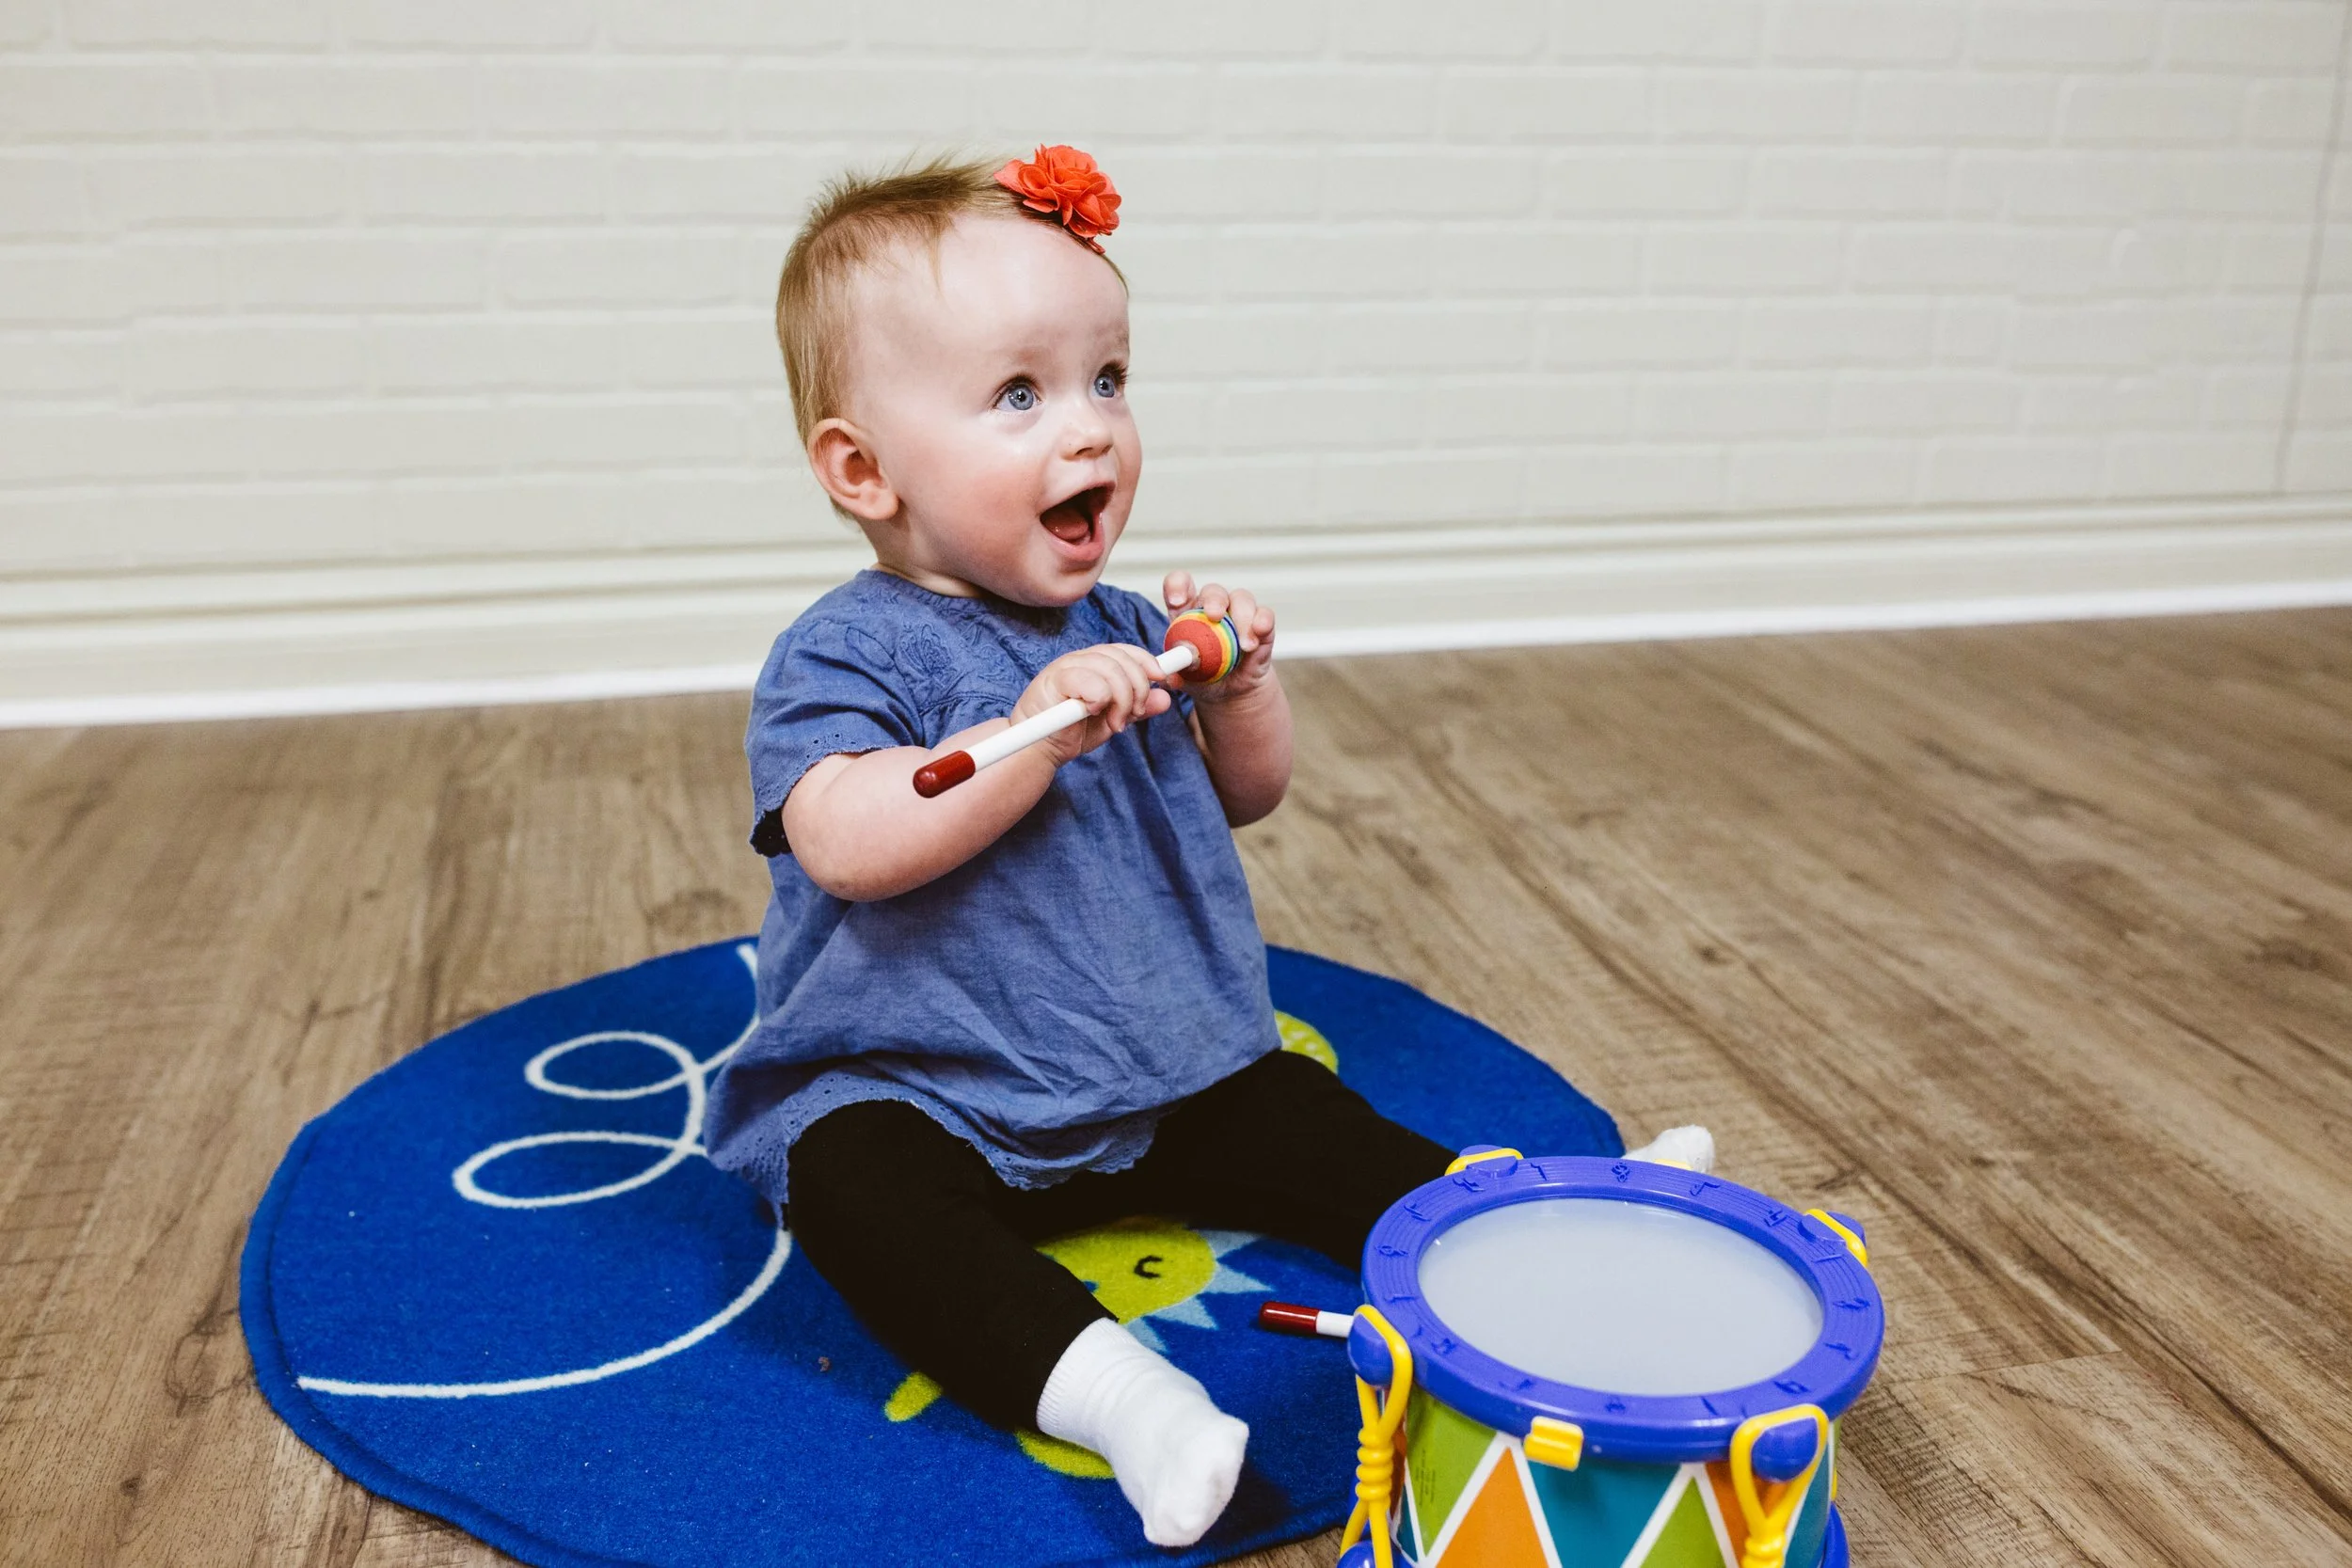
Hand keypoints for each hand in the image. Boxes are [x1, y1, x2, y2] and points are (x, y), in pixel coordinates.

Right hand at [1013, 642, 1175, 764]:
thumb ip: (1136, 709)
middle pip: (1122, 658)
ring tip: (1115, 724)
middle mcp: (1080, 660)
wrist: (1037, 750)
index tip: (1161, 678)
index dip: (1146, 660)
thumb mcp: (1110, 721)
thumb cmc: (1068, 733)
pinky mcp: (1054, 679)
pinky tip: (1093, 712)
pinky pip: (1090, 681)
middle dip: (1137, 688)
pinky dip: (1099, 697)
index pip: (1125, 651)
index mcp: (1093, 665)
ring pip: (1110, 669)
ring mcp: (1066, 666)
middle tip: (1133, 715)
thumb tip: (1165, 698)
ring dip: (1121, 700)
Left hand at [1162, 572, 1275, 701]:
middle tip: (1214, 616)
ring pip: (1241, 598)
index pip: (1178, 586)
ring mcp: (1238, 615)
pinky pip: (1265, 614)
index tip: (1176, 601)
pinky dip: (1262, 622)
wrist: (1232, 693)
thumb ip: (1177, 675)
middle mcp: (1213, 609)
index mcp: (1187, 615)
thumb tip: (1172, 677)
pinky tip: (1256, 640)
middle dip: (1214, 600)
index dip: (1176, 586)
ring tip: (1244, 646)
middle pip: (1213, 591)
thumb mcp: (1186, 678)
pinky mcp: (1261, 626)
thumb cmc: (1204, 677)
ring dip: (1243, 618)